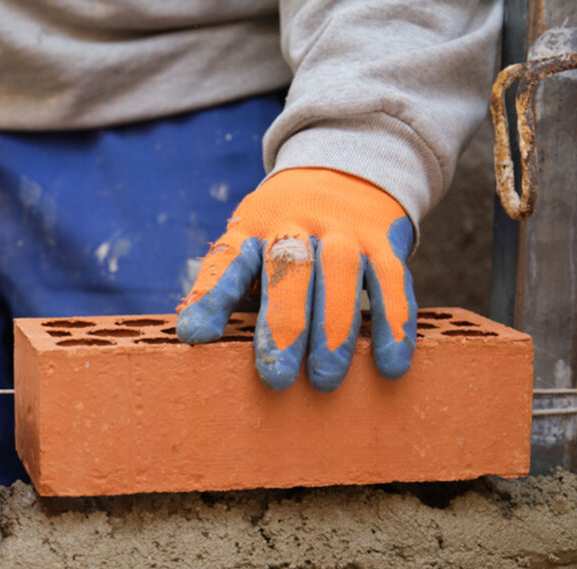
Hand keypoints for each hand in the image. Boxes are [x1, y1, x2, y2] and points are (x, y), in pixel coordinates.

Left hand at [177, 168, 416, 391]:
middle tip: (275, 377)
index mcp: (251, 231)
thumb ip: (230, 289)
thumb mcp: (249, 246)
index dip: (210, 300)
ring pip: (339, 277)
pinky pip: (392, 283)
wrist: (345, 169)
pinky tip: (390, 365)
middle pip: (288, 272)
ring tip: (324, 380)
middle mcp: (296, 226)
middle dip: (282, 328)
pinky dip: (393, 326)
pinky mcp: (384, 243)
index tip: (195, 336)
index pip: (226, 263)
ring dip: (333, 332)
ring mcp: (343, 233)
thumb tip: (200, 345)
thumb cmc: (281, 235)